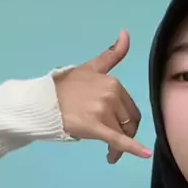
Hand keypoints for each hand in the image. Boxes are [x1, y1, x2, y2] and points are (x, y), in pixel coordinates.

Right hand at [54, 31, 150, 163]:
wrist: (43, 102)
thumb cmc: (65, 87)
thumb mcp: (90, 68)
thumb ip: (111, 55)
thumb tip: (126, 33)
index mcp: (113, 82)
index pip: (130, 108)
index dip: (127, 121)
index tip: (120, 129)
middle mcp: (111, 94)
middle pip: (129, 122)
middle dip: (125, 134)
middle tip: (114, 145)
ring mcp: (103, 110)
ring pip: (122, 133)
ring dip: (119, 147)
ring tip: (110, 153)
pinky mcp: (95, 127)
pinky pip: (118, 140)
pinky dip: (134, 148)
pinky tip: (144, 155)